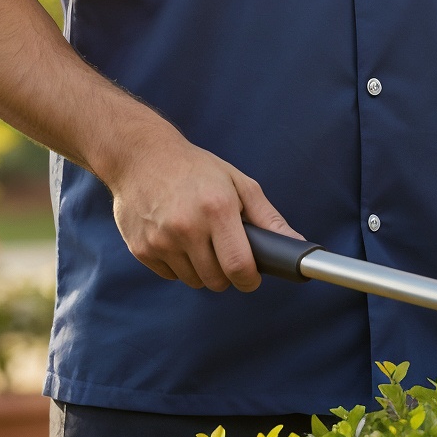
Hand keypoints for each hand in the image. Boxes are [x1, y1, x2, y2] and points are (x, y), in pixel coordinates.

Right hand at [100, 126, 293, 291]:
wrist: (140, 155)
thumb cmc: (195, 168)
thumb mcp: (237, 182)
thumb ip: (267, 218)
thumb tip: (296, 245)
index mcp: (217, 208)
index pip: (239, 267)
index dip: (250, 279)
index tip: (251, 276)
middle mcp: (187, 226)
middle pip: (217, 281)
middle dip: (226, 273)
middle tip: (223, 251)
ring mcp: (161, 239)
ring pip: (194, 281)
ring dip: (201, 269)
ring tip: (198, 240)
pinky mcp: (141, 249)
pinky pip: (170, 275)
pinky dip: (177, 265)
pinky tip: (175, 238)